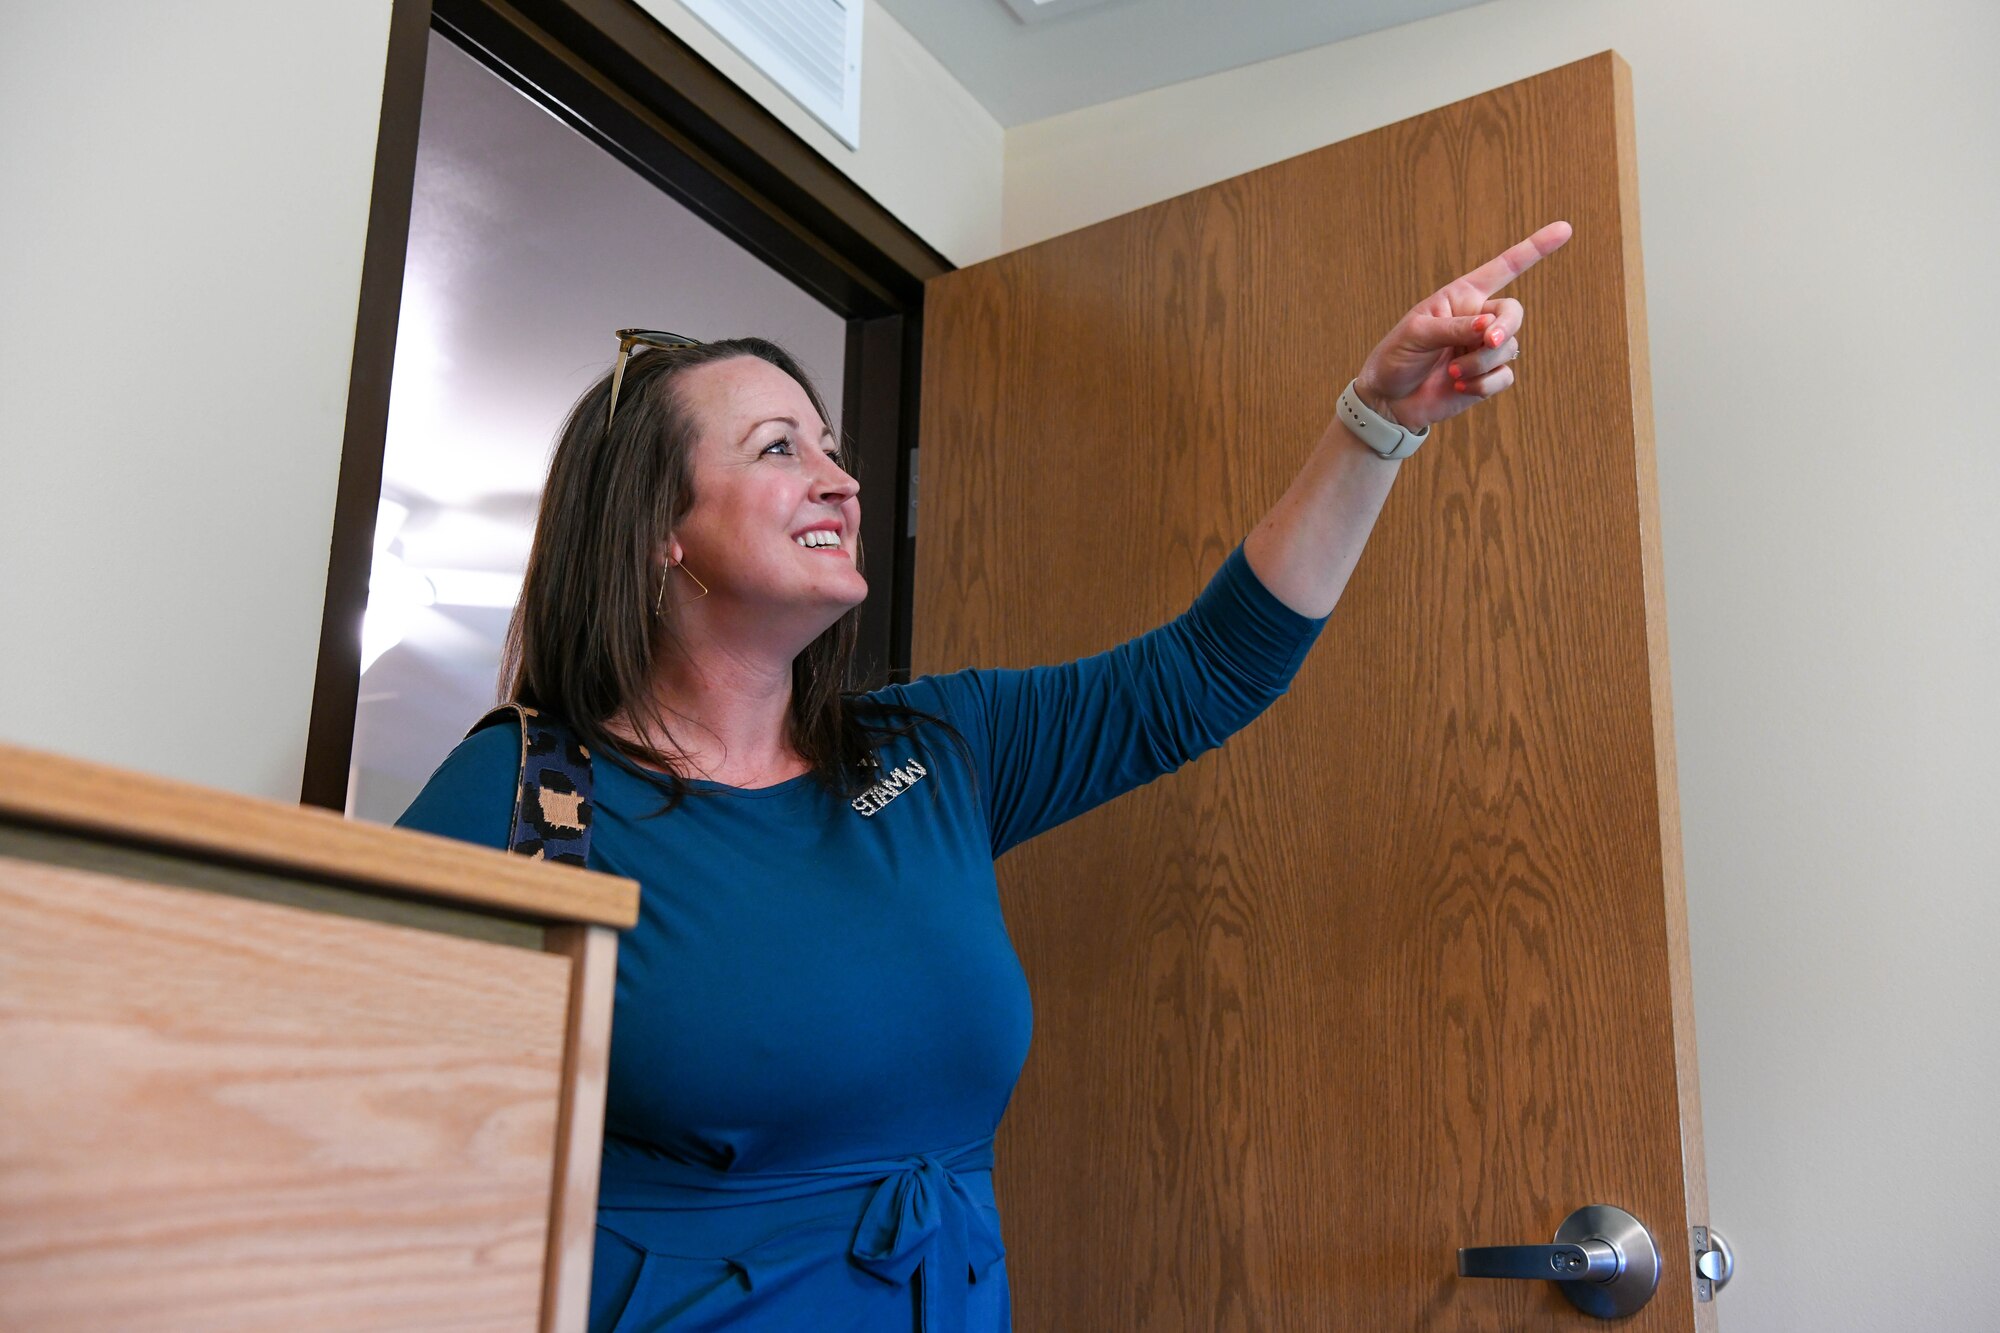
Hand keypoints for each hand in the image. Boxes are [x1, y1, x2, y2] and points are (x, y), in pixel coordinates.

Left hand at [1354, 221, 1572, 432]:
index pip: (1505, 267)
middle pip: (1514, 313)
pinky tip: (1459, 387)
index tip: (1564, 229)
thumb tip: (1490, 328)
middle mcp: (1479, 319)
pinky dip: (1484, 383)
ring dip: (1480, 363)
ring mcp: (1484, 349)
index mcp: (1462, 296)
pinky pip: (1505, 376)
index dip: (1535, 248)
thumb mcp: (1418, 334)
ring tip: (1451, 372)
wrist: (1389, 400)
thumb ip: (1455, 327)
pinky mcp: (1488, 377)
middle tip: (1486, 341)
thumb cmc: (1397, 358)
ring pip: (1508, 348)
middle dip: (1503, 328)